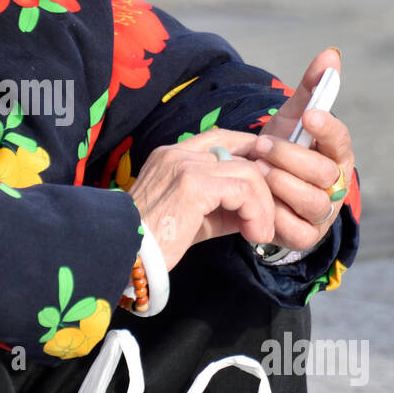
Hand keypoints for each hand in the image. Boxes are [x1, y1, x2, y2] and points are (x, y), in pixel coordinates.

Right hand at [128, 128, 276, 271]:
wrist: (126, 254)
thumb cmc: (155, 241)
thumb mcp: (194, 216)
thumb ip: (223, 203)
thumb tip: (258, 207)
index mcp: (171, 155)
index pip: (220, 138)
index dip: (250, 152)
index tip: (267, 180)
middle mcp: (177, 153)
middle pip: (240, 155)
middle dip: (264, 188)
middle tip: (266, 223)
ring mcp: (184, 166)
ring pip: (248, 172)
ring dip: (263, 206)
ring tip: (260, 233)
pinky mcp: (192, 185)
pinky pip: (242, 191)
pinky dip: (256, 213)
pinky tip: (253, 234)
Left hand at [250, 47, 354, 251]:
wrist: (261, 191)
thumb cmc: (282, 150)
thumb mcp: (290, 120)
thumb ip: (310, 89)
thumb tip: (330, 53)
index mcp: (335, 155)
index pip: (341, 142)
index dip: (328, 129)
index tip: (309, 115)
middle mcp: (334, 185)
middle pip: (323, 173)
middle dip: (291, 157)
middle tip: (262, 145)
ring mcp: (321, 214)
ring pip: (312, 202)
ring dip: (282, 185)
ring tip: (258, 170)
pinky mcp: (304, 236)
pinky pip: (294, 230)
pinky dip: (274, 215)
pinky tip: (257, 201)